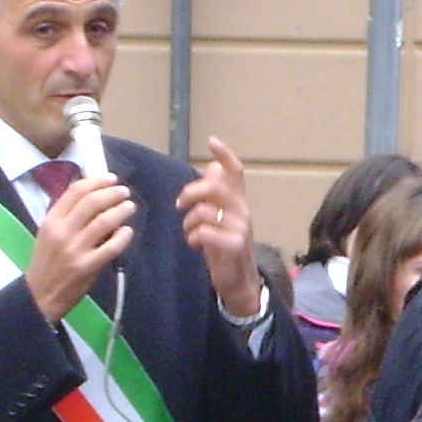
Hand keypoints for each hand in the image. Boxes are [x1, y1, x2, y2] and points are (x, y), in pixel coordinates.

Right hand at [26, 175, 134, 322]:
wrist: (39, 295)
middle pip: (92, 202)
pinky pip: (111, 247)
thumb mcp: (48, 234)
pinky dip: (123, 236)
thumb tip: (93, 197)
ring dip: (120, 211)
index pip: (75, 192)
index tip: (111, 179)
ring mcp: (75, 249)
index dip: (96, 181)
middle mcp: (62, 231)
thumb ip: (66, 217)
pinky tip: (128, 231)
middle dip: (112, 193)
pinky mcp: (87, 266)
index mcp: (51, 220)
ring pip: (103, 222)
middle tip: (124, 192)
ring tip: (129, 207)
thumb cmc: (47, 262)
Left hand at [177, 137, 262, 319]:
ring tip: (189, 232)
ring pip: (205, 211)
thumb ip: (215, 194)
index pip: (235, 172)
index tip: (211, 140)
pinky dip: (192, 237)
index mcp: (238, 202)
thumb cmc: (225, 247)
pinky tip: (194, 245)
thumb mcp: (219, 217)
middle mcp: (242, 211)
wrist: (239, 281)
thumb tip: (212, 166)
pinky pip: (204, 232)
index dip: (225, 154)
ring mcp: (240, 228)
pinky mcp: (234, 245)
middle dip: (191, 192)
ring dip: (188, 221)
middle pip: (216, 186)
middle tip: (180, 204)